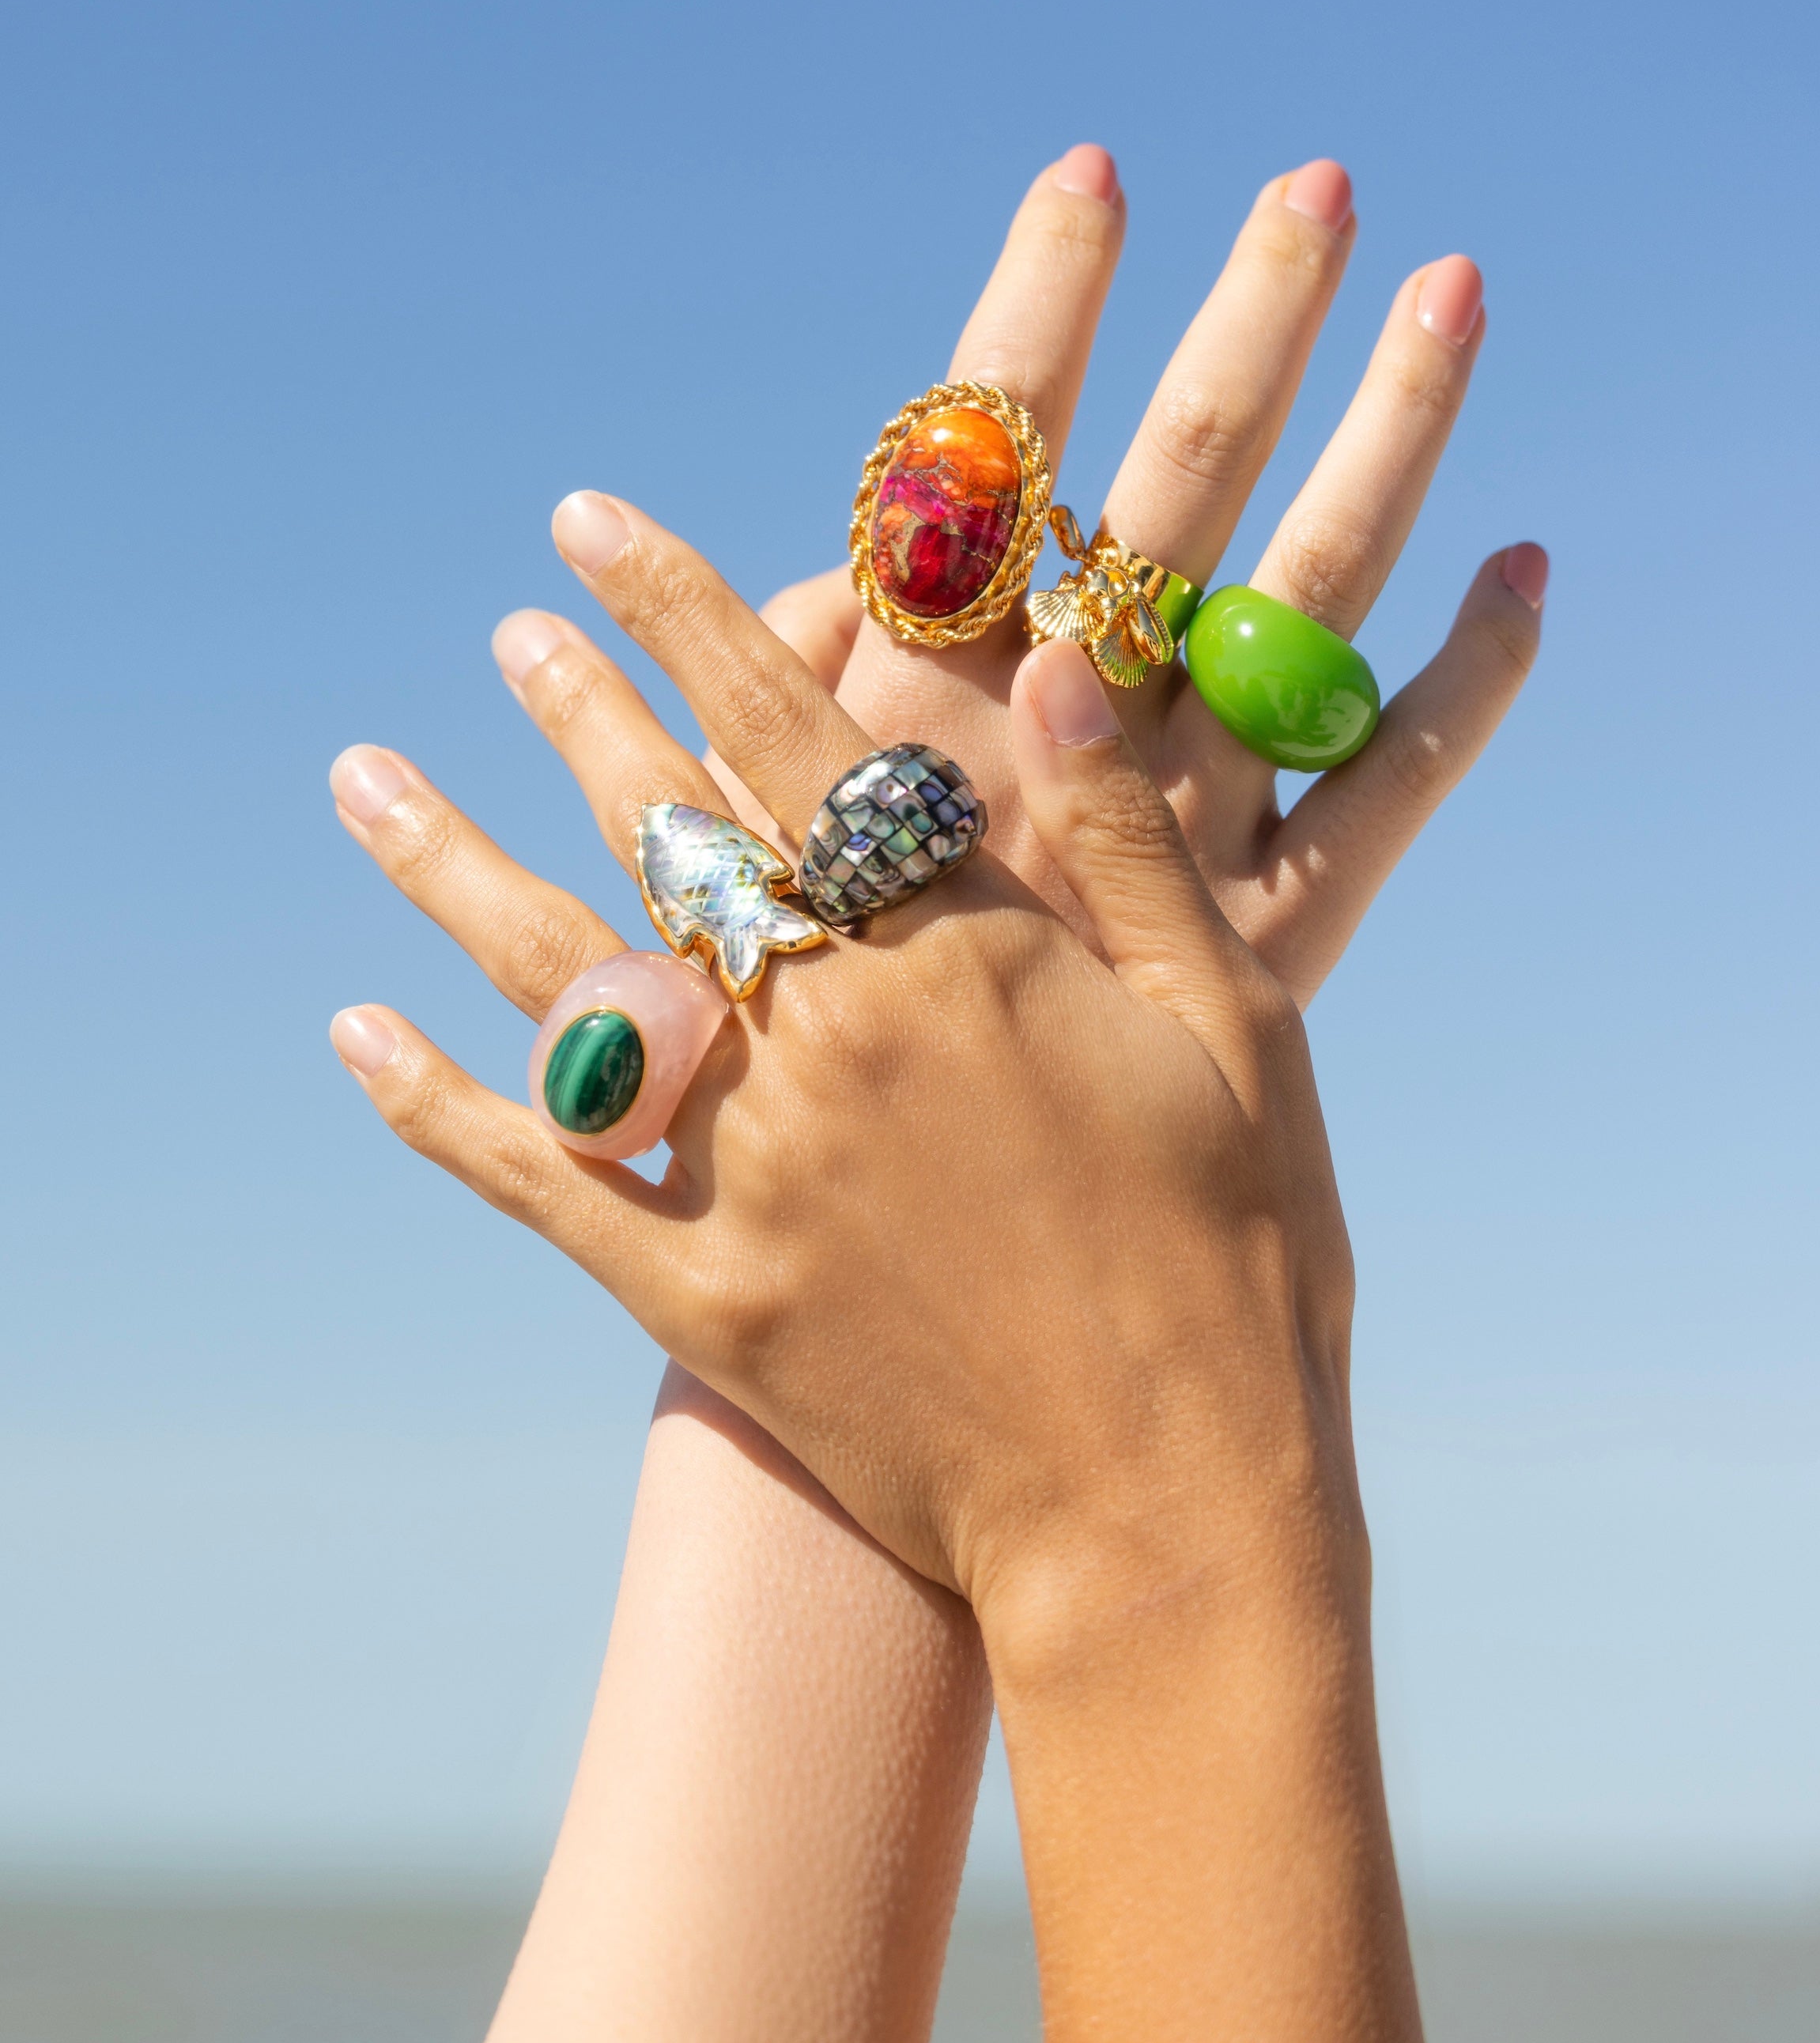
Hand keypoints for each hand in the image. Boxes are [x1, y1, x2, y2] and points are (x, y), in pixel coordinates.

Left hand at [333, 519, 1356, 1618]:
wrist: (1171, 1516)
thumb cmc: (1240, 1264)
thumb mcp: (1233, 1028)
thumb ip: (1124, 842)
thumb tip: (1052, 660)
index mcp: (963, 956)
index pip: (790, 738)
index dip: (687, 614)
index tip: (596, 527)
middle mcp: (833, 1037)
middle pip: (665, 834)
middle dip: (579, 712)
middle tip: (510, 632)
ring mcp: (751, 1169)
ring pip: (562, 981)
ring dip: (451, 865)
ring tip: (363, 777)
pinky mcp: (705, 1299)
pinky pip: (539, 1185)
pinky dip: (437, 1109)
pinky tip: (355, 1035)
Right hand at [748, 148, 1544, 1004]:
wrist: (882, 1282)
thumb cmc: (776, 1068)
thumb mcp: (719, 865)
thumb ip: (770, 714)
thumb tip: (835, 583)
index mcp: (915, 710)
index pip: (980, 465)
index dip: (1037, 309)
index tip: (1093, 174)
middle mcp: (1067, 747)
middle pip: (1176, 491)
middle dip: (1246, 328)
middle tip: (1323, 185)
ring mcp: (1186, 834)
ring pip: (1308, 600)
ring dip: (1387, 439)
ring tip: (1459, 291)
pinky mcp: (1272, 940)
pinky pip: (1394, 792)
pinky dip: (1469, 682)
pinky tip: (1532, 569)